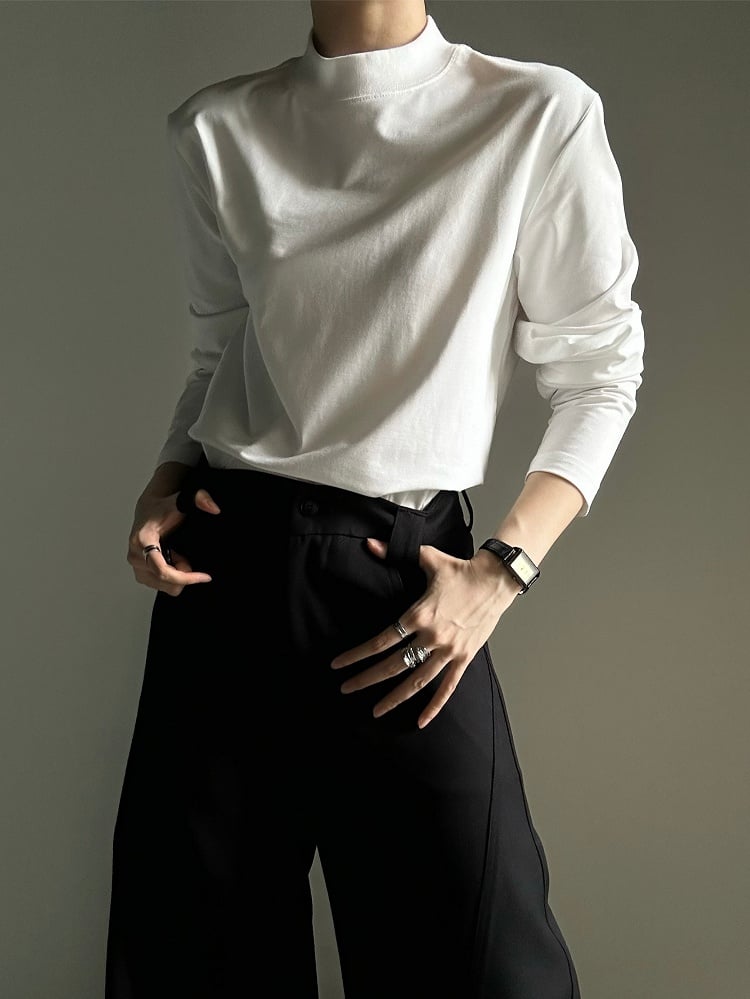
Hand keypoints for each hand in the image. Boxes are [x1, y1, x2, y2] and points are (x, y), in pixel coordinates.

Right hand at [126, 486, 220, 595]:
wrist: (148, 511)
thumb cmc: (163, 508)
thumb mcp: (181, 500)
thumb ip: (200, 498)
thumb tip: (214, 508)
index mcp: (142, 540)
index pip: (163, 570)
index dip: (186, 577)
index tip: (205, 576)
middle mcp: (135, 556)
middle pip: (167, 582)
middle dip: (184, 573)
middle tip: (186, 556)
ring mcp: (136, 567)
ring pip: (166, 587)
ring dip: (178, 575)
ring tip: (179, 556)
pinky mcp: (139, 573)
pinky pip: (161, 586)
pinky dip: (172, 577)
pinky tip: (173, 560)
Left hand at [330, 538, 520, 727]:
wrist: (496, 579)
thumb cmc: (460, 569)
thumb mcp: (427, 558)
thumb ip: (394, 553)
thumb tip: (370, 544)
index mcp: (419, 614)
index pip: (381, 640)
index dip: (358, 655)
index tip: (339, 665)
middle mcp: (432, 636)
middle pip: (393, 665)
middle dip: (367, 679)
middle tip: (346, 689)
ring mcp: (449, 650)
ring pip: (417, 681)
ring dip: (395, 698)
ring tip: (376, 711)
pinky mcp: (464, 657)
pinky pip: (448, 686)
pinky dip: (435, 705)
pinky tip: (420, 720)